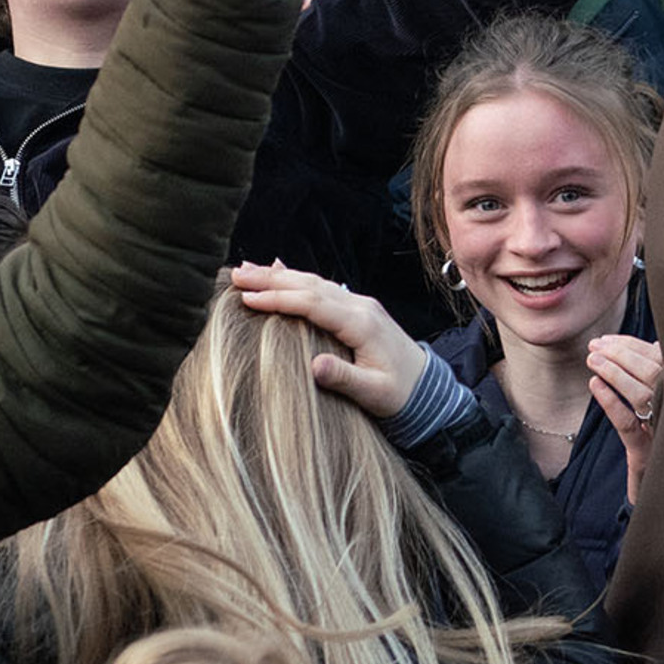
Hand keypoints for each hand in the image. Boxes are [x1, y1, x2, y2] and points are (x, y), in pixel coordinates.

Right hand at [230, 263, 428, 420]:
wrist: (428, 387)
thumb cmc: (400, 394)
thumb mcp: (374, 393)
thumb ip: (345, 379)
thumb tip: (314, 366)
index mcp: (361, 323)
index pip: (312, 304)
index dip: (279, 299)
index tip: (248, 299)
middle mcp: (359, 306)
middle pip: (309, 285)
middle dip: (271, 279)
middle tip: (236, 275)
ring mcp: (359, 303)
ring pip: (313, 281)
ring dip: (280, 275)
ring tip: (247, 271)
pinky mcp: (357, 308)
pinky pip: (322, 287)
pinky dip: (297, 279)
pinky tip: (280, 269)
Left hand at [588, 333, 661, 496]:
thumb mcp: (662, 410)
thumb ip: (659, 377)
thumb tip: (657, 344)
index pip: (658, 360)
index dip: (631, 346)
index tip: (607, 338)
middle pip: (651, 372)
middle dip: (620, 354)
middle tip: (595, 345)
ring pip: (640, 394)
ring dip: (614, 372)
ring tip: (592, 359)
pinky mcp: (646, 453)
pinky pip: (628, 424)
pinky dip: (611, 402)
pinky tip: (595, 385)